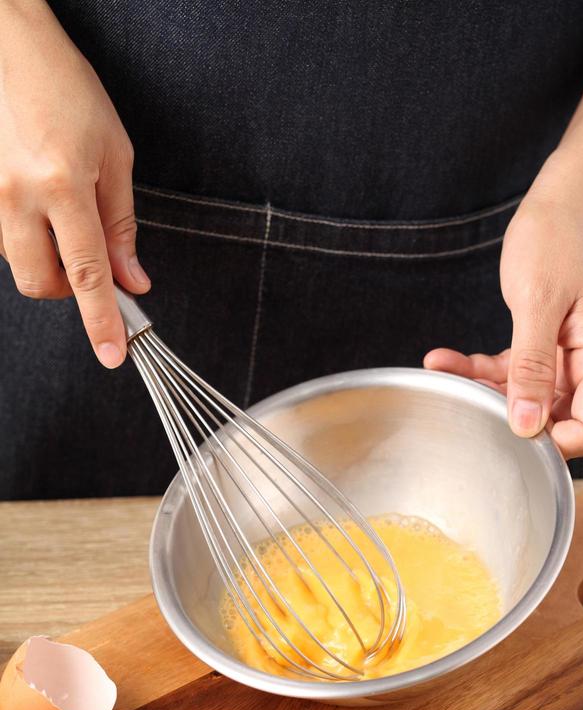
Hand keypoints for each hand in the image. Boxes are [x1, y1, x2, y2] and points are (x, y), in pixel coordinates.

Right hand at [0, 0, 149, 366]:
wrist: (6, 46)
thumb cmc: (65, 89)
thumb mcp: (114, 154)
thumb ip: (122, 225)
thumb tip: (133, 280)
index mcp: (62, 185)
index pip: (87, 275)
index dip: (101, 321)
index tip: (112, 355)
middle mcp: (16, 195)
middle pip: (39, 282)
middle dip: (66, 288)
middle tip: (86, 260)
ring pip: (16, 262)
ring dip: (43, 256)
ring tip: (58, 209)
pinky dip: (22, 235)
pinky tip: (34, 200)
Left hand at [424, 157, 582, 458]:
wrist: (563, 203)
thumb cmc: (556, 239)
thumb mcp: (536, 302)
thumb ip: (531, 367)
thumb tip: (526, 424)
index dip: (550, 442)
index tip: (505, 425)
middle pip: (558, 423)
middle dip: (509, 414)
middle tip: (465, 397)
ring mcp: (577, 361)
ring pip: (530, 402)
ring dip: (487, 389)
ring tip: (443, 367)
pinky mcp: (554, 352)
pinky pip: (518, 377)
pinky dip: (485, 371)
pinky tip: (450, 359)